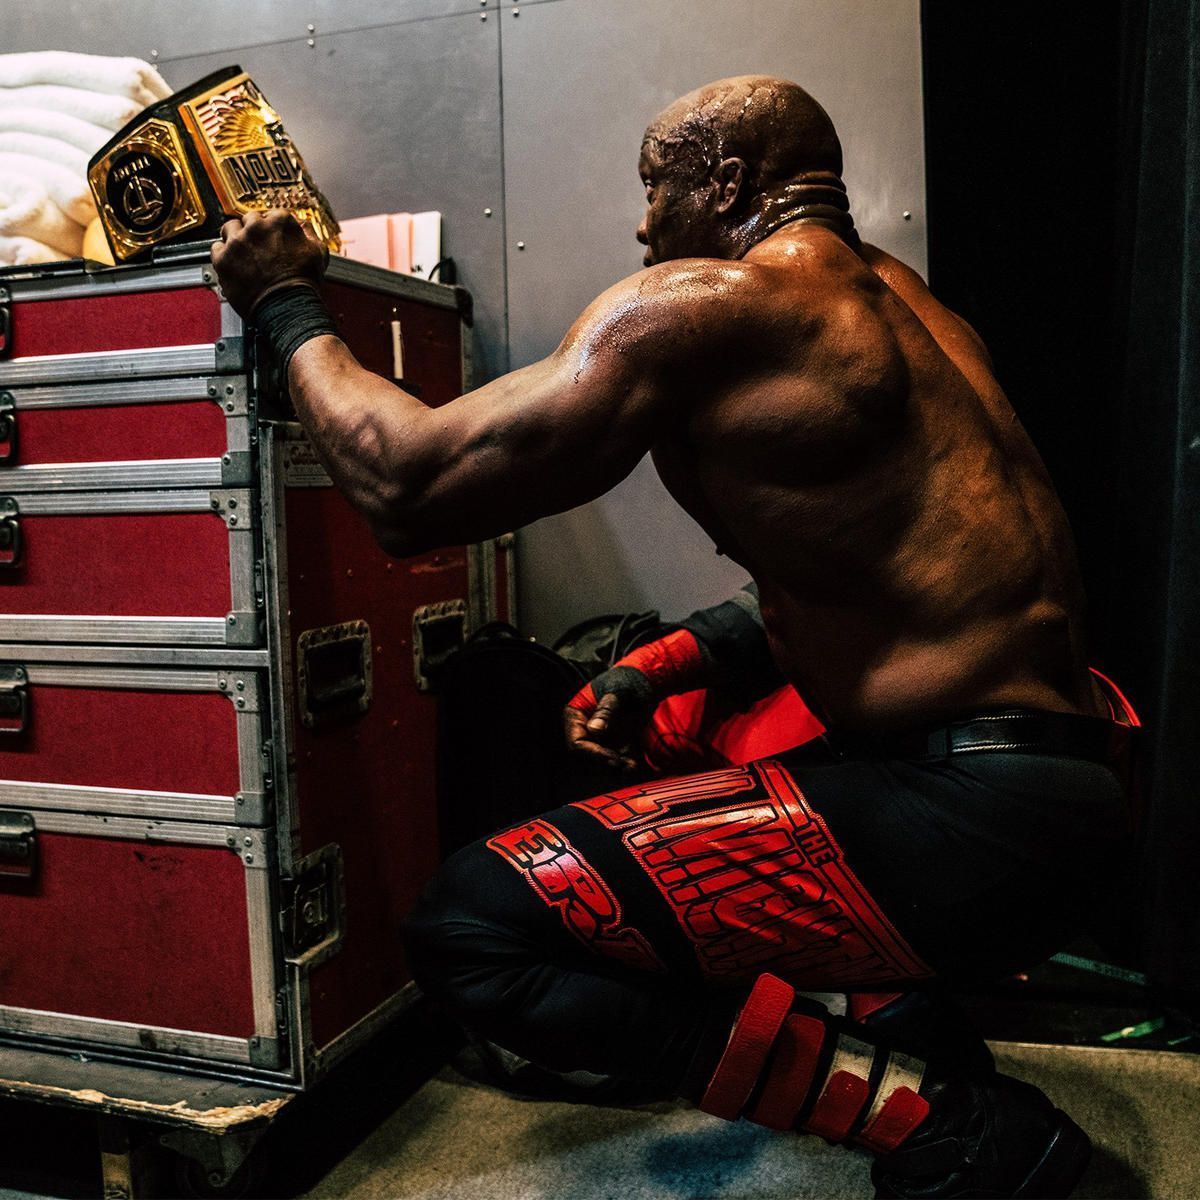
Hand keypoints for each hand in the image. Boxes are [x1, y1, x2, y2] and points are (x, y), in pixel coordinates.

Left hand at [210, 210, 327, 317]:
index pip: (270, 215)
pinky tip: (232, 263)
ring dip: (235, 239)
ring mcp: (238, 241)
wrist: (287, 307)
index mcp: (279, 221)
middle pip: (248, 220)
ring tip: (242, 254)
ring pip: (229, 229)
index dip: (271, 228)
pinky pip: (216, 248)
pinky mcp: (223, 258)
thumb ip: (309, 234)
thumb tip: (302, 226)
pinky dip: (222, 255)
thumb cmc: (302, 284)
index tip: (271, 238)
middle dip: (252, 232)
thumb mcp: (318, 253)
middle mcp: (256, 227)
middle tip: (257, 247)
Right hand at [563, 667, 656, 770]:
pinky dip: (623, 765)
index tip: (612, 758)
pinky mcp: (612, 744)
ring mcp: (598, 738)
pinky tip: (633, 764)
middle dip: (604, 764)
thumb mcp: (618, 693)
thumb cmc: (628, 681)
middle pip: (586, 758)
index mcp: (576, 714)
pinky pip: (614, 760)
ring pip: (599, 763)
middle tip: (622, 765)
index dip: (592, 754)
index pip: (576, 742)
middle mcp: (583, 729)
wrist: (646, 681)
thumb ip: (607, 710)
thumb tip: (594, 729)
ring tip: (631, 766)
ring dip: (614, 769)